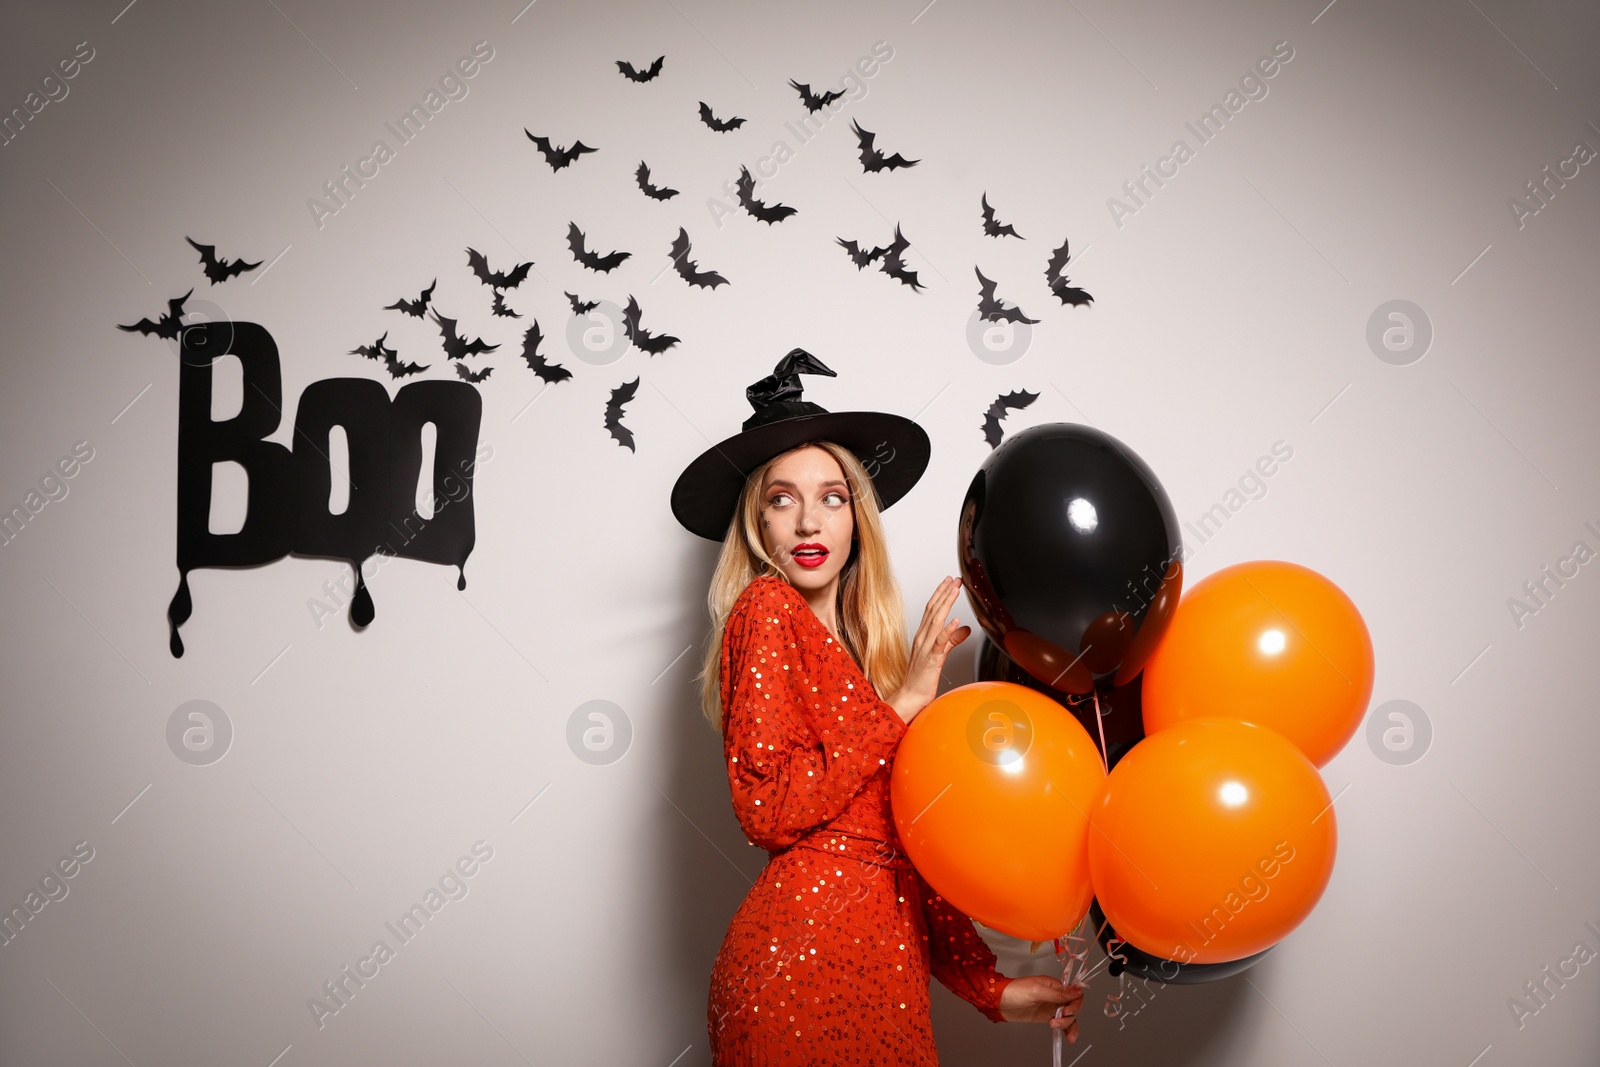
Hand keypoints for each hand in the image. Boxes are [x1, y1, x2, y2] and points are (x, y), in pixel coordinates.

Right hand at [886, 576, 970, 724]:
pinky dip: (947, 630)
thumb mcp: (939, 655)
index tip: (950, 582)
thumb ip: (952, 640)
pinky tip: (955, 620)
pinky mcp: (931, 660)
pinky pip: (940, 643)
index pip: (932, 610)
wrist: (910, 696)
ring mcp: (925, 648)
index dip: (941, 594)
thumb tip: (964, 628)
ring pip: (936, 621)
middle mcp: (922, 638)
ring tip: (955, 590)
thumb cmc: (922, 678)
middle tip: (955, 579)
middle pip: (933, 610)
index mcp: (923, 636)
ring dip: (946, 604)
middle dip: (944, 593)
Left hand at [998, 975, 1082, 1039]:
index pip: (1074, 993)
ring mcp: (1051, 1006)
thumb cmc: (1014, 991)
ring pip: (1068, 1017)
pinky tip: (1068, 1037)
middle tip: (1056, 1020)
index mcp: (1054, 985)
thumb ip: (1057, 994)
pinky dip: (1067, 1030)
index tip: (1066, 1011)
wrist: (1000, 1002)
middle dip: (1068, 1016)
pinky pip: (1061, 1023)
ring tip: (1055, 1027)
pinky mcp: (1046, 1016)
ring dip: (1067, 1025)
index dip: (1074, 1004)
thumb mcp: (1037, 991)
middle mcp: (1055, 995)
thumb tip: (1077, 990)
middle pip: (1073, 1007)